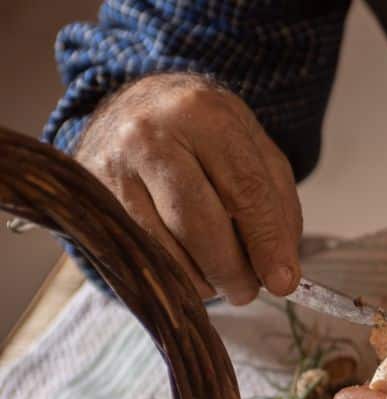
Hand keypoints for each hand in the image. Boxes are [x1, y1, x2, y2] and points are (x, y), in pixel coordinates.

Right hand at [74, 73, 301, 303]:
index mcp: (204, 114)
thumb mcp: (254, 150)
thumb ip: (278, 207)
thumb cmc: (206, 133)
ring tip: (220, 279)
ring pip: (164, 247)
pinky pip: (138, 251)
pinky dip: (172, 274)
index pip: (245, 191)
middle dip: (231, 271)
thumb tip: (281, 272)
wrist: (139, 106)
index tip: (283, 283)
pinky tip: (189, 270)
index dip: (267, 244)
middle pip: (199, 225)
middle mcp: (151, 134)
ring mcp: (112, 164)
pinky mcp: (91, 193)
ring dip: (201, 279)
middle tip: (248, 291)